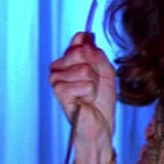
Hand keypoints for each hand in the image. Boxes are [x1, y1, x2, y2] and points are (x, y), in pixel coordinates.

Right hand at [48, 32, 116, 148]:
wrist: (99, 123)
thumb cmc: (101, 99)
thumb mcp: (106, 72)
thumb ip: (97, 54)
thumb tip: (85, 40)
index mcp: (68, 59)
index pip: (79, 40)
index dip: (94, 53)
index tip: (97, 68)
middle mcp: (58, 66)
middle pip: (80, 52)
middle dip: (96, 70)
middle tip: (94, 84)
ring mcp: (56, 78)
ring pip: (84, 69)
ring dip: (94, 84)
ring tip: (89, 94)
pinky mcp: (59, 91)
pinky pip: (84, 84)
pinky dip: (90, 93)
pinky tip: (84, 101)